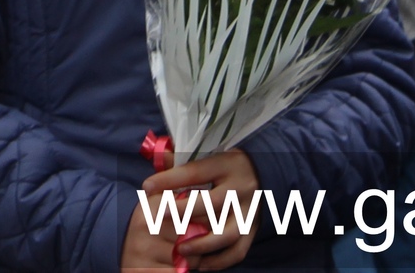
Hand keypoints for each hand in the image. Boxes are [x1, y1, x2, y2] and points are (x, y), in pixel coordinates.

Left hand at [123, 150, 259, 270]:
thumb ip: (185, 157)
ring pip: (227, 233)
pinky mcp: (254, 231)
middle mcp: (241, 188)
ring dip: (202, 244)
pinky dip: (219, 261)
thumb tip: (159, 157)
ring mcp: (250, 212)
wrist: (266, 174)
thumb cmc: (229, 163)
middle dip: (183, 210)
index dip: (170, 179)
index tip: (147, 186)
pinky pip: (238, 251)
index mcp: (228, 164)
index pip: (196, 172)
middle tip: (160, 215)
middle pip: (212, 203)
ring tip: (180, 249)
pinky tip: (199, 264)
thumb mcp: (212, 153)